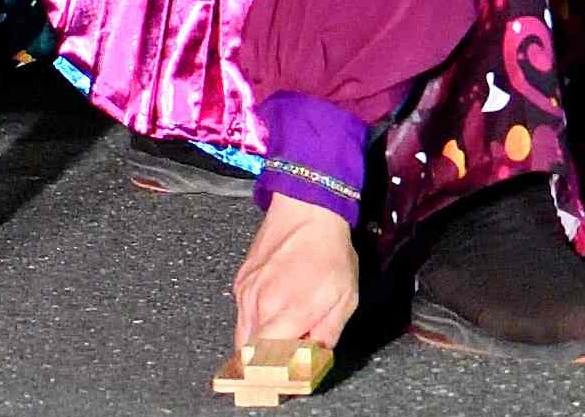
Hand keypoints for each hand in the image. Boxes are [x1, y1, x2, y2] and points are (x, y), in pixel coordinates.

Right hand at [233, 196, 360, 356]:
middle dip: (268, 363)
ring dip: (261, 343)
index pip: (264, 367)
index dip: (277, 376)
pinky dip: (257, 322)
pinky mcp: (240, 282)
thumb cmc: (329, 251)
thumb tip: (309, 362)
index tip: (291, 371)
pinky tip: (278, 306)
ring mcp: (244, 293)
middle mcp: (256, 306)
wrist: (309, 207)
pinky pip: (243, 316)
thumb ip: (325, 338)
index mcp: (282, 313)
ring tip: (287, 325)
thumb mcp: (344, 299)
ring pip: (243, 338)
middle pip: (250, 358)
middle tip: (290, 349)